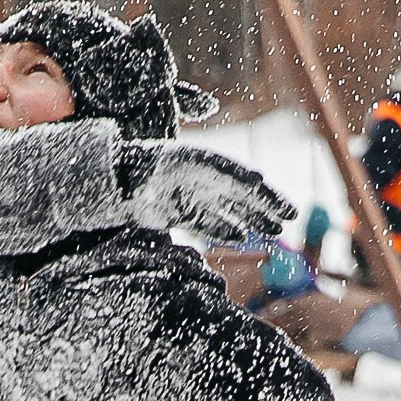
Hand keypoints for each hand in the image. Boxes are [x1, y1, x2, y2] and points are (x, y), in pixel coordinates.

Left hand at [122, 142, 290, 245]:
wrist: (110, 182)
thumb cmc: (129, 173)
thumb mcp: (143, 177)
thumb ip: (155, 188)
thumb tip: (154, 196)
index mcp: (198, 163)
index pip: (237, 176)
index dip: (260, 190)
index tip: (279, 202)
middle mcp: (199, 178)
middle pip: (240, 192)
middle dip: (266, 205)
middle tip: (290, 218)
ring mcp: (191, 195)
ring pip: (230, 208)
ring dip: (252, 218)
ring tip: (275, 231)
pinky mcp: (180, 212)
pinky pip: (209, 222)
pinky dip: (224, 229)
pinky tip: (241, 237)